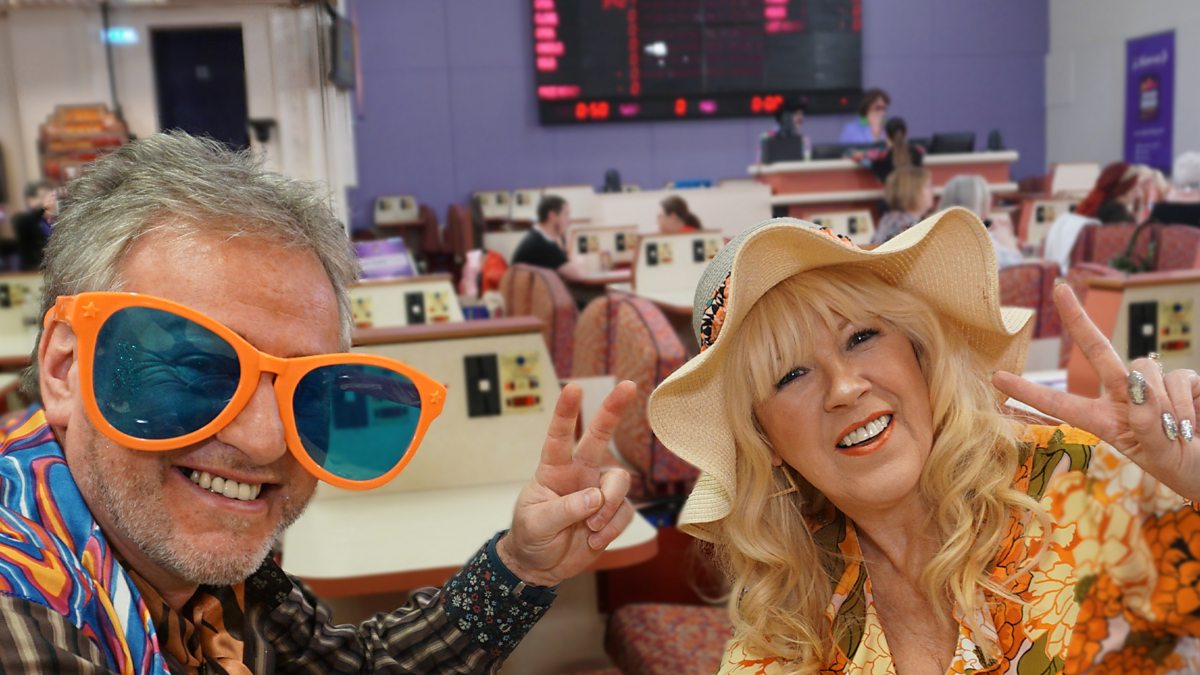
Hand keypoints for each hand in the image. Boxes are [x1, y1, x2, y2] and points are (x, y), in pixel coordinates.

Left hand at [497, 381, 637, 586]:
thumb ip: (563, 509)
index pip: (559, 436)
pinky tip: (593, 540)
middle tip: (629, 385)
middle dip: (613, 410)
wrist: (539, 566)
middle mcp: (579, 473)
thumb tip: (595, 496)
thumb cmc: (531, 537)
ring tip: (590, 529)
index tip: (573, 387)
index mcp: (553, 470)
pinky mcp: (612, 513)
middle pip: (599, 436)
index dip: (566, 412)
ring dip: (608, 506)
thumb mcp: (536, 524)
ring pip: (619, 482)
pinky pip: (625, 513)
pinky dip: (611, 529)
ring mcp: (597, 491)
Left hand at [992, 284, 1199, 500]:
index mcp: (1104, 422)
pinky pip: (1180, 378)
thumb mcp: (1160, 455)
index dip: (1030, 392)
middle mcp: (1124, 398)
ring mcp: (1153, 387)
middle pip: (1097, 350)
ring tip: (1179, 432)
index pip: (1061, 404)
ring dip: (1166, 404)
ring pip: (1148, 369)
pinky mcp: (1183, 381)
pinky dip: (1189, 402)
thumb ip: (1147, 427)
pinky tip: (1194, 422)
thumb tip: (1139, 389)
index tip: (997, 378)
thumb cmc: (1183, 467)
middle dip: (1078, 319)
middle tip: (1059, 289)